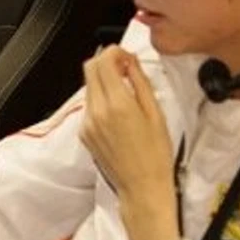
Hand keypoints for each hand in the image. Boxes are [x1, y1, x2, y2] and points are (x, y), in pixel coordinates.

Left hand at [79, 46, 178, 239]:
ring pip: (88, 86)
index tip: (126, 56)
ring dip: (103, 80)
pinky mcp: (84, 133)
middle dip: (105, 62)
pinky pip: (88, 105)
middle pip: (89, 69)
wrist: (142, 187)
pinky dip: (100, 98)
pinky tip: (118, 110)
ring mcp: (87, 123)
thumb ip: (139, 82)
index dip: (114, 52)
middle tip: (124, 67)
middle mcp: (96, 112)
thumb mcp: (156, 113)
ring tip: (125, 90)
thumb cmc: (156, 155)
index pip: (102, 62)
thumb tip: (129, 61)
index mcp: (117, 104)